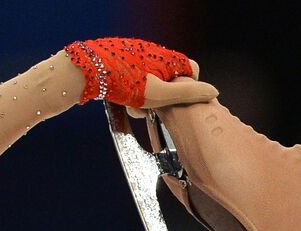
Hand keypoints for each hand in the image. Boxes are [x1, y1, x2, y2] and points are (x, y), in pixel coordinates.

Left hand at [63, 38, 217, 108]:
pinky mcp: (123, 58)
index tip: (176, 102)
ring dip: (145, 97)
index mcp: (169, 58)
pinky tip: (121, 99)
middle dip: (162, 97)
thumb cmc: (125, 82)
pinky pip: (135, 77)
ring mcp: (139, 54)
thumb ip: (188, 93)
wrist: (87, 71)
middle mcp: (156, 52)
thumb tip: (213, 91)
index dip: (189, 88)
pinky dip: (132, 90)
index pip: (192, 71)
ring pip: (151, 80)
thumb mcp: (161, 94)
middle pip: (170, 78)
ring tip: (132, 107)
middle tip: (150, 109)